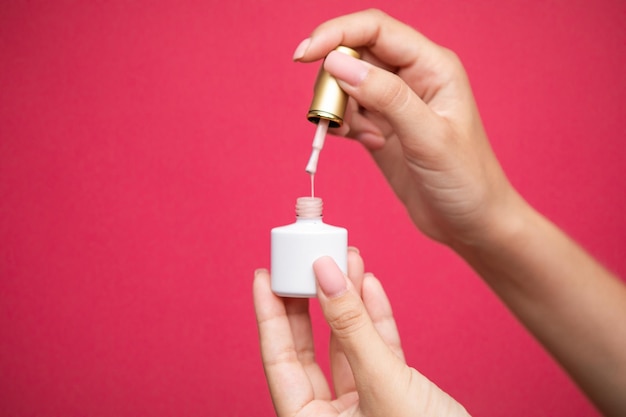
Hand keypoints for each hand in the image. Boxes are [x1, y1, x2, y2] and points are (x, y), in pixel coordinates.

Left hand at [253, 248, 469, 416]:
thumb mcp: (383, 383)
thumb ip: (353, 329)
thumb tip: (325, 275)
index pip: (278, 361)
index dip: (269, 315)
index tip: (264, 277)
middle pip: (307, 350)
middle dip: (309, 302)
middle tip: (304, 263)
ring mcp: (362, 407)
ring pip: (345, 345)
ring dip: (348, 302)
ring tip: (346, 261)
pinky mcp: (392, 397)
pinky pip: (376, 351)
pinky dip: (376, 319)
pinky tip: (371, 288)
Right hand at [293, 9, 522, 246]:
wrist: (471, 222)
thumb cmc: (467, 180)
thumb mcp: (428, 138)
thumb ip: (386, 98)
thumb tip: (338, 64)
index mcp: (432, 66)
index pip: (375, 30)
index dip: (336, 34)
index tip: (304, 56)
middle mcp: (413, 77)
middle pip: (356, 55)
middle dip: (333, 80)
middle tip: (330, 114)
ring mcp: (396, 103)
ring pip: (347, 85)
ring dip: (338, 108)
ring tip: (359, 136)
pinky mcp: (383, 127)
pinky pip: (349, 113)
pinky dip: (343, 126)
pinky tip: (364, 142)